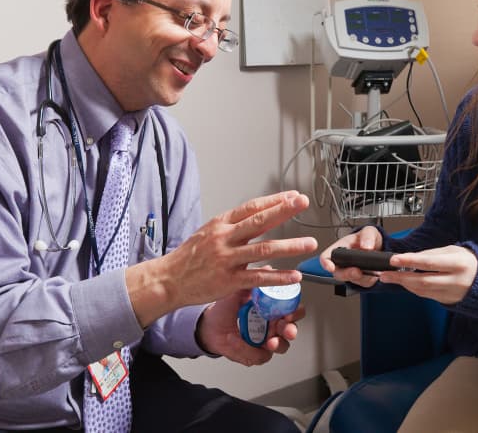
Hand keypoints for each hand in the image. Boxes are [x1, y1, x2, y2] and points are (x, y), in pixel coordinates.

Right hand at [126, 191, 317, 325]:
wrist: (169, 279)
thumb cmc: (189, 257)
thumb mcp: (208, 233)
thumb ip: (233, 227)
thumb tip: (258, 219)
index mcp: (220, 224)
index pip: (252, 207)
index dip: (274, 201)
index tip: (293, 196)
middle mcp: (224, 238)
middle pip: (259, 221)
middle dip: (284, 211)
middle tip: (302, 203)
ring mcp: (227, 259)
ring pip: (264, 249)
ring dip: (290, 246)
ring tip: (309, 243)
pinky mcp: (229, 281)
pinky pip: (258, 277)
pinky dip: (278, 277)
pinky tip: (294, 276)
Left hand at [195, 284, 305, 365]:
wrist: (209, 325)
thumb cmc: (225, 309)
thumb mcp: (238, 291)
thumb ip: (253, 280)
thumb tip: (267, 267)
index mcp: (273, 310)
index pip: (292, 310)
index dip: (296, 312)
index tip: (291, 312)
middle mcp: (272, 326)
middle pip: (291, 330)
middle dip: (291, 330)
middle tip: (285, 329)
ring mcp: (265, 341)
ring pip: (281, 346)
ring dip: (277, 344)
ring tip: (270, 341)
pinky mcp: (254, 354)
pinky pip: (257, 355)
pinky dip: (245, 348)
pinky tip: (235, 340)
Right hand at [319, 226, 382, 287]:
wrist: (379, 248)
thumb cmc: (368, 238)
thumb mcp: (369, 231)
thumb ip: (367, 236)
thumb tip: (366, 246)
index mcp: (339, 248)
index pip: (326, 257)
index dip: (326, 263)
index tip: (331, 267)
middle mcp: (342, 263)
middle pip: (338, 273)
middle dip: (347, 274)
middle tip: (357, 272)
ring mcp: (351, 272)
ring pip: (353, 280)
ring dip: (362, 277)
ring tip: (371, 271)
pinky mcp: (362, 280)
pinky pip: (365, 283)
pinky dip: (371, 278)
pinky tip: (376, 272)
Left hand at [377, 245, 477, 304]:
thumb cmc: (470, 262)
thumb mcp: (454, 251)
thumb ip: (432, 254)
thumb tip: (411, 258)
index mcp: (458, 264)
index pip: (429, 263)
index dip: (410, 261)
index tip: (394, 260)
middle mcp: (456, 281)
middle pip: (423, 281)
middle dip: (401, 278)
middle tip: (384, 274)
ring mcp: (452, 294)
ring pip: (423, 291)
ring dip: (404, 285)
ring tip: (390, 278)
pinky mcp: (448, 302)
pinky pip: (427, 296)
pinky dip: (414, 289)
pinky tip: (405, 283)